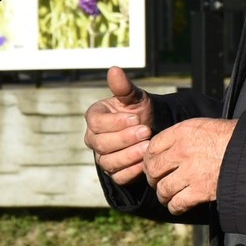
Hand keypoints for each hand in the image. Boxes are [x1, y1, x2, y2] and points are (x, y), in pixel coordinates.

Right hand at [83, 66, 153, 186]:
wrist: (152, 129)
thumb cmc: (139, 110)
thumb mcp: (134, 97)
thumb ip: (123, 87)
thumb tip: (114, 69)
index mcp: (94, 117)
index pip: (96, 123)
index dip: (116, 121)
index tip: (136, 117)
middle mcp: (94, 139)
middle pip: (102, 144)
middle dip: (125, 138)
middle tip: (146, 131)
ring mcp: (102, 157)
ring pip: (109, 162)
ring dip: (130, 155)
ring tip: (148, 146)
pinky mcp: (114, 173)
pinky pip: (119, 176)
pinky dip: (132, 170)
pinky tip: (145, 162)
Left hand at [145, 118, 235, 214]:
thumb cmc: (230, 137)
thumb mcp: (204, 125)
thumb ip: (182, 135)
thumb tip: (165, 148)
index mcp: (183, 132)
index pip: (153, 147)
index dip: (150, 159)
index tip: (154, 165)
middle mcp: (183, 151)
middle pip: (153, 170)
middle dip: (154, 178)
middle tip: (159, 181)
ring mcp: (190, 172)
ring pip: (163, 189)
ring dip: (163, 195)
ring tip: (168, 195)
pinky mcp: (199, 191)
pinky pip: (177, 204)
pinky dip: (175, 207)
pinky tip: (178, 205)